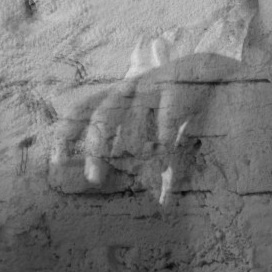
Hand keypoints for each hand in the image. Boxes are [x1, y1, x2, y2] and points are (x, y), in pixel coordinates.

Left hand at [53, 53, 253, 201]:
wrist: (216, 70)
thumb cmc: (182, 104)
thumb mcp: (160, 127)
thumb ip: (151, 155)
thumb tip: (155, 201)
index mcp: (120, 94)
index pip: (81, 110)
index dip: (65, 135)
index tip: (56, 164)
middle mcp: (131, 87)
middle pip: (101, 116)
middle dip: (94, 150)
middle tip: (94, 180)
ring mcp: (154, 84)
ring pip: (131, 117)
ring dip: (131, 145)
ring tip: (139, 166)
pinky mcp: (179, 84)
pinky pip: (164, 114)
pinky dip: (161, 137)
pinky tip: (164, 156)